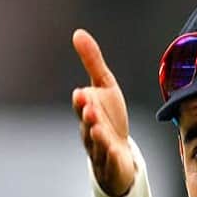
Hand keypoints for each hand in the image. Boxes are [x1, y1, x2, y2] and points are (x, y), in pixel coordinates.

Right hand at [72, 29, 134, 196]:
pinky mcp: (111, 164)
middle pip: (86, 124)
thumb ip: (92, 62)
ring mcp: (100, 150)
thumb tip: (78, 33)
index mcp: (87, 112)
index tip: (82, 92)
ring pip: (96, 144)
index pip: (82, 106)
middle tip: (90, 108)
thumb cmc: (110, 118)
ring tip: (99, 129)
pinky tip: (116, 152)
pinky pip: (110, 162)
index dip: (81, 101)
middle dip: (87, 116)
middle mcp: (90, 131)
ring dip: (97, 137)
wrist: (119, 153)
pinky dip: (111, 158)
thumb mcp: (105, 87)